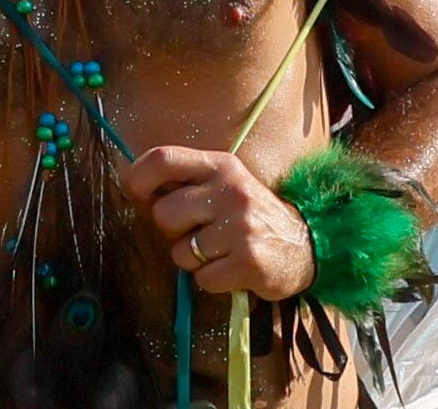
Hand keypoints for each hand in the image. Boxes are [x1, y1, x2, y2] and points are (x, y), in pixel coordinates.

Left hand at [119, 147, 316, 301]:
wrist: (306, 245)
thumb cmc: (248, 214)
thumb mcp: (223, 183)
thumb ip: (184, 181)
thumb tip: (131, 187)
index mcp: (220, 165)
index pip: (163, 158)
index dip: (137, 178)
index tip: (135, 194)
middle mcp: (231, 191)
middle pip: (163, 213)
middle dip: (172, 230)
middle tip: (197, 232)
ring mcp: (241, 227)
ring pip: (180, 252)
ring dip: (193, 259)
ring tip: (219, 251)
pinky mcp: (249, 262)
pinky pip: (201, 279)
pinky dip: (210, 280)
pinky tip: (231, 268)